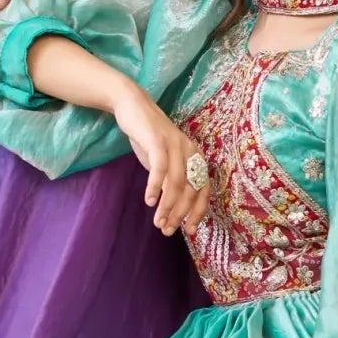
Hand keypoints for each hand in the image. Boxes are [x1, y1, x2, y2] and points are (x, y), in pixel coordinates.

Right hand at [111, 84, 211, 236]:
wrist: (133, 106)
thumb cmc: (148, 137)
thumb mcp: (163, 162)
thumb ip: (170, 181)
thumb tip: (173, 210)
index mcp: (195, 157)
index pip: (203, 189)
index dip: (198, 211)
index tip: (189, 230)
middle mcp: (190, 151)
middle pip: (190, 189)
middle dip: (180, 214)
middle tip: (167, 230)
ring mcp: (175, 144)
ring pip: (176, 183)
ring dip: (167, 206)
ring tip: (158, 223)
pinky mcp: (157, 140)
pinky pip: (159, 168)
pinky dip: (155, 187)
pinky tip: (149, 201)